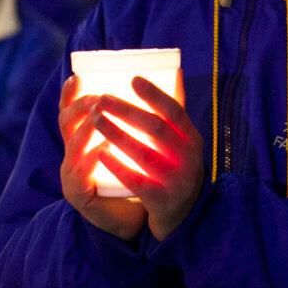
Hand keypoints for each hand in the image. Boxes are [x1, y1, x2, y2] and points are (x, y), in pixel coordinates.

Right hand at [59, 76, 146, 240]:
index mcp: (83, 140)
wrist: (131, 221)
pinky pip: (83, 174)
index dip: (70, 94)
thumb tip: (166, 83)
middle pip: (67, 123)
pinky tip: (103, 149)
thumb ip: (141, 120)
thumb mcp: (134, 146)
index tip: (78, 76)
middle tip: (101, 97)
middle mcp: (72, 155)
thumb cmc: (137, 178)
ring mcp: (71, 176)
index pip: (70, 111)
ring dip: (87, 129)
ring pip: (73, 146)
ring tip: (101, 115)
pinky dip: (93, 159)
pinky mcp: (78, 195)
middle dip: (82, 107)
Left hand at [94, 72, 203, 240]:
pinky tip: (101, 154)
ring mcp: (176, 181)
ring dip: (117, 135)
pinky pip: (137, 181)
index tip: (132, 79)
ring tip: (96, 120)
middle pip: (156, 129)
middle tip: (102, 99)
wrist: (184, 215)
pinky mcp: (161, 200)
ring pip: (144, 154)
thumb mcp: (183, 143)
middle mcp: (188, 158)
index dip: (154, 95)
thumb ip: (174, 116)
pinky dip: (118, 167)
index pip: (175, 111)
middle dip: (127, 112)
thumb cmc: (176, 168)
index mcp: (192, 138)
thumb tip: (171, 72)